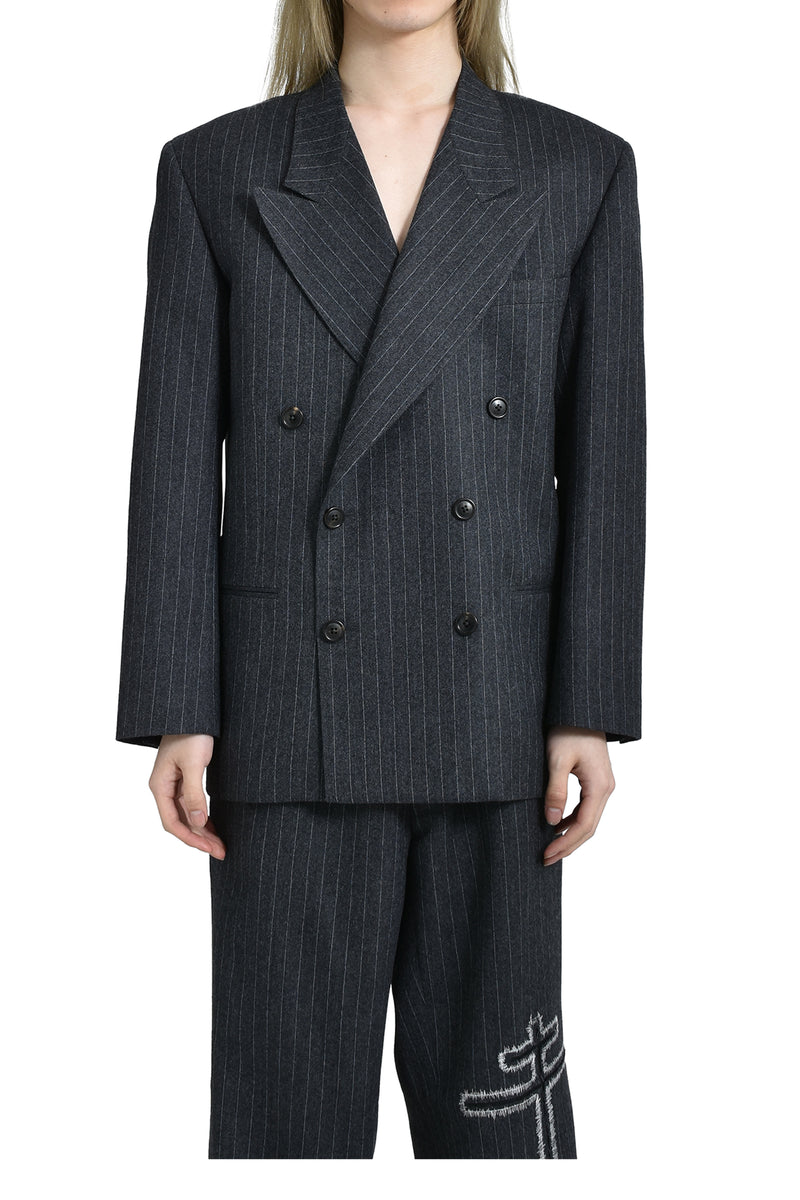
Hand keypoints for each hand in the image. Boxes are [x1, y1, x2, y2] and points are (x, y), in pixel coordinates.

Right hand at [149, 734, 225, 858]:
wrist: (194, 711)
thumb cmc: (191, 732)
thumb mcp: (194, 763)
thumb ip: (194, 793)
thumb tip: (199, 822)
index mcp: (160, 785)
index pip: (172, 822)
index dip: (191, 838)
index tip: (210, 848)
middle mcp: (164, 788)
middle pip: (180, 822)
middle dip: (200, 839)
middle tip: (221, 851)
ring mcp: (173, 784)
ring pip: (186, 815)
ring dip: (202, 831)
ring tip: (220, 844)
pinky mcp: (184, 778)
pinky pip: (191, 805)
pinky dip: (202, 817)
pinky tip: (213, 827)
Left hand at [541, 726, 614, 864]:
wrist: (580, 709)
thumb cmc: (568, 729)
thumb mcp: (557, 760)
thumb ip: (556, 791)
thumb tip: (552, 822)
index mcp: (600, 786)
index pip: (584, 826)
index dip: (565, 844)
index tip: (546, 855)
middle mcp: (606, 788)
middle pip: (589, 828)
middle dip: (568, 845)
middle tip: (545, 859)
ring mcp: (603, 785)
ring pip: (589, 819)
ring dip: (571, 835)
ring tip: (550, 847)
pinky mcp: (596, 780)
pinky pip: (587, 808)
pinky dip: (573, 820)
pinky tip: (557, 824)